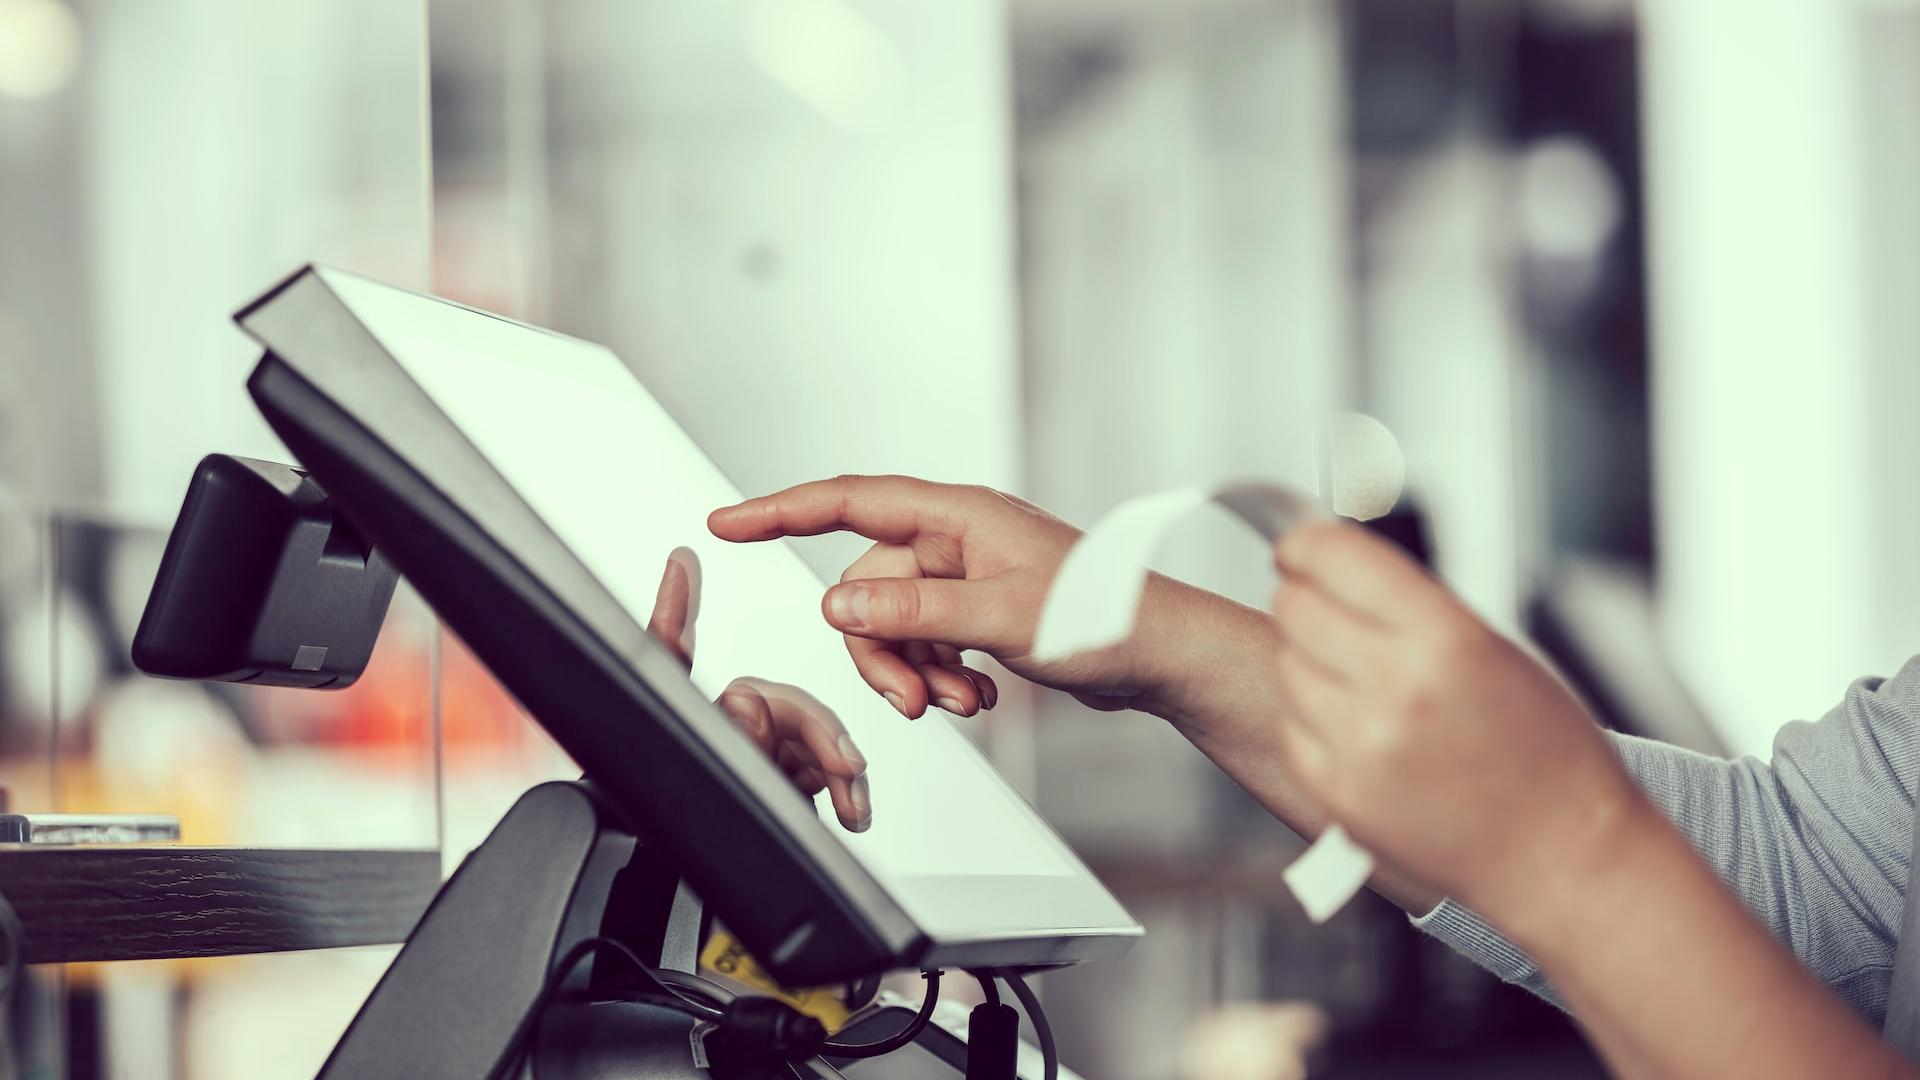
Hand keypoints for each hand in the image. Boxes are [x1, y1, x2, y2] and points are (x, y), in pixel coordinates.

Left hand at [646, 547, 871, 831]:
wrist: (681, 909)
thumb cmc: (682, 846)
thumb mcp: (705, 781)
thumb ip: (723, 727)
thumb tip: (735, 669)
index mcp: (688, 722)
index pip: (675, 653)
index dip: (675, 608)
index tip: (680, 564)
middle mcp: (720, 731)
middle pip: (783, 705)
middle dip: (819, 733)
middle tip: (843, 767)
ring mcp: (753, 759)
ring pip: (808, 741)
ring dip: (840, 769)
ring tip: (851, 802)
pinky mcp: (781, 787)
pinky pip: (819, 775)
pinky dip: (841, 790)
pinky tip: (850, 809)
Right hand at [708, 475, 1221, 718]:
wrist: (1160, 656)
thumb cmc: (1105, 617)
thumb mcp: (999, 618)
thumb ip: (915, 613)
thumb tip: (839, 607)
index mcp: (957, 516)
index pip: (848, 502)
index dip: (781, 510)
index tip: (727, 523)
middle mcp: (956, 539)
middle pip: (868, 588)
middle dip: (880, 649)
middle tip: (911, 697)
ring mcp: (967, 577)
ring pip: (895, 624)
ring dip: (913, 670)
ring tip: (958, 701)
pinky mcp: (979, 613)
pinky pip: (926, 643)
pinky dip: (938, 676)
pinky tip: (976, 698)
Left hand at [1266, 520, 1650, 917]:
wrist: (1560, 856)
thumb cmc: (1546, 755)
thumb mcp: (1495, 650)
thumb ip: (1412, 607)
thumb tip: (1337, 566)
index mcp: (1445, 639)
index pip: (1334, 557)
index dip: (1305, 545)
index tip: (1297, 547)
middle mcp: (1396, 688)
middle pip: (1295, 607)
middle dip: (1305, 598)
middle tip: (1326, 608)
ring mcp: (1360, 745)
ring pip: (1286, 663)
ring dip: (1308, 658)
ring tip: (1359, 677)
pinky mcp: (1337, 792)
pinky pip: (1293, 725)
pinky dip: (1313, 716)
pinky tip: (1358, 725)